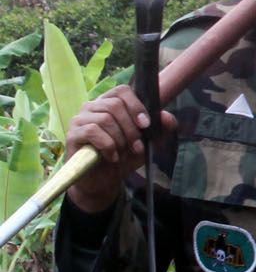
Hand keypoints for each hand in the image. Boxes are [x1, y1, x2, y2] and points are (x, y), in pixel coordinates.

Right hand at [62, 86, 177, 213]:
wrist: (104, 180)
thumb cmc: (124, 158)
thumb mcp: (147, 144)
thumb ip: (160, 129)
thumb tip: (167, 116)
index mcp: (110, 103)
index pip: (122, 91)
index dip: (136, 105)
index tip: (145, 125)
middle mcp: (92, 107)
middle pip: (114, 105)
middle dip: (131, 128)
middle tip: (136, 146)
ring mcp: (80, 120)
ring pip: (105, 119)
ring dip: (120, 139)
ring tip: (123, 153)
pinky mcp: (72, 134)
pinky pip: (92, 131)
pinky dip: (107, 145)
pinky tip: (112, 156)